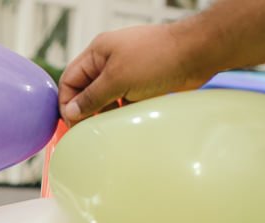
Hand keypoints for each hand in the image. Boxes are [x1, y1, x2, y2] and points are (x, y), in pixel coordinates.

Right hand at [58, 22, 209, 123]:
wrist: (197, 53)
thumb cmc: (158, 57)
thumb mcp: (117, 80)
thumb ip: (91, 98)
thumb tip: (71, 112)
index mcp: (98, 52)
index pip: (69, 80)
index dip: (68, 103)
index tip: (73, 123)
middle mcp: (109, 60)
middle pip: (85, 90)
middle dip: (86, 109)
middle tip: (89, 129)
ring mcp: (126, 70)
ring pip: (104, 97)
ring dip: (104, 112)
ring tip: (109, 125)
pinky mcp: (141, 81)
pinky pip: (122, 100)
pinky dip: (121, 111)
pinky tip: (125, 119)